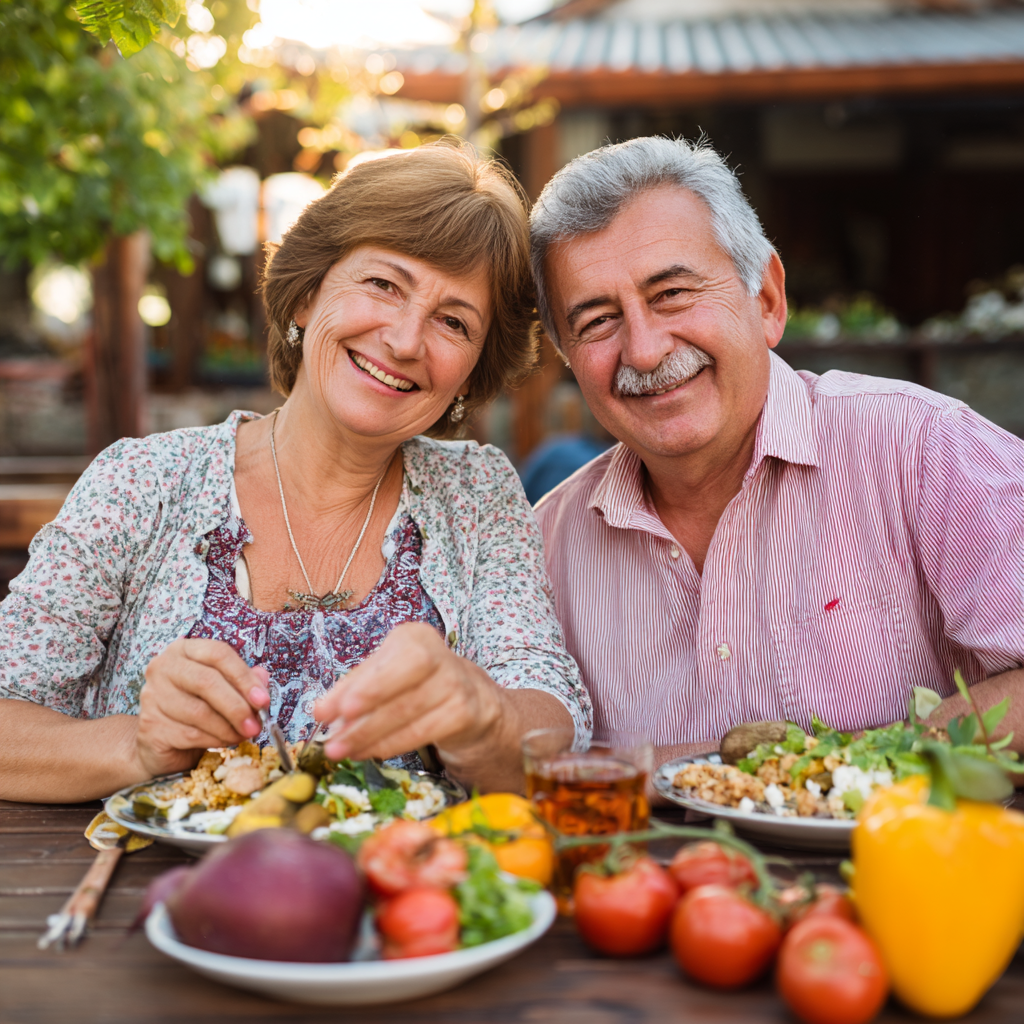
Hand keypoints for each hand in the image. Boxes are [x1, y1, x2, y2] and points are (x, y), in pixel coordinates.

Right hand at [136, 638, 269, 777]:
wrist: (162, 743)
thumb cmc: (196, 709)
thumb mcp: (223, 690)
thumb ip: (242, 682)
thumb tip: (262, 679)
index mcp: (184, 650)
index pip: (218, 654)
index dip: (244, 677)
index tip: (263, 700)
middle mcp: (163, 667)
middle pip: (207, 682)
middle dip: (237, 706)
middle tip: (256, 725)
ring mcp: (152, 696)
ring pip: (199, 712)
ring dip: (228, 727)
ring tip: (243, 735)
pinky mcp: (150, 725)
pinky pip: (190, 734)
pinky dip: (214, 740)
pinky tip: (224, 742)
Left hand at [314, 622, 502, 762]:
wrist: (471, 702)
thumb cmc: (416, 685)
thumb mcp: (384, 677)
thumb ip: (351, 690)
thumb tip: (321, 712)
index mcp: (415, 638)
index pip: (385, 661)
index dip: (358, 686)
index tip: (325, 712)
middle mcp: (440, 655)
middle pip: (405, 676)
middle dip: (367, 704)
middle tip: (333, 734)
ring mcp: (456, 685)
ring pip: (410, 710)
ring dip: (370, 734)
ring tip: (341, 749)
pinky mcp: (465, 713)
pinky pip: (423, 731)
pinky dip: (392, 744)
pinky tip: (369, 751)